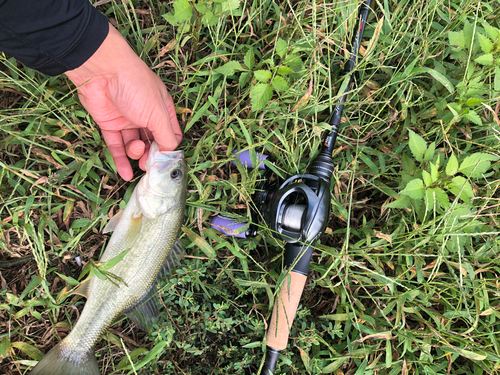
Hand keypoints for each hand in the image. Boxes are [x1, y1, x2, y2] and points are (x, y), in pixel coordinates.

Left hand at [65, 24, 181, 180]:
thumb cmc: (136, 87)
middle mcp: (146, 115)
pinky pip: (116, 146)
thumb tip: (169, 156)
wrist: (101, 70)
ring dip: (135, 154)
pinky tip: (125, 174)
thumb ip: (166, 137)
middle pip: (152, 143)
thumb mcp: (158, 114)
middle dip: (151, 155)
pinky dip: (120, 160)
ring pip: (134, 145)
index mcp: (163, 109)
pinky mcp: (109, 124)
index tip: (165, 162)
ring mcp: (127, 120)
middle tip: (148, 164)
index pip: (171, 135)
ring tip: (135, 152)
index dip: (169, 149)